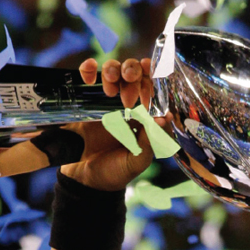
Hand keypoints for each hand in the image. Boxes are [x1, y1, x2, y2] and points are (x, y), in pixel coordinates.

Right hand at [58, 57, 168, 190]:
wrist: (87, 180)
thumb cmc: (116, 172)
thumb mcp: (137, 161)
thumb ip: (151, 142)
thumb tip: (163, 119)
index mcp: (143, 116)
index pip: (152, 89)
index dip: (153, 79)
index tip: (152, 77)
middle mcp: (126, 104)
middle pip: (133, 74)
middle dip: (134, 76)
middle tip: (128, 99)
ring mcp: (105, 100)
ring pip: (113, 70)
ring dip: (114, 71)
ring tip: (110, 89)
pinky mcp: (86, 100)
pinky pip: (87, 76)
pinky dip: (88, 69)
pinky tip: (90, 72)